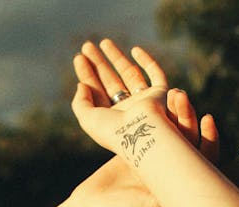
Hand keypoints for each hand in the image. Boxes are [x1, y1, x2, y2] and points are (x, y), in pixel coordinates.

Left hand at [72, 39, 218, 163]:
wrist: (141, 132)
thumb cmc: (113, 131)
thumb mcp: (87, 119)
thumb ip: (79, 102)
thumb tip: (81, 85)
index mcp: (111, 118)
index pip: (97, 92)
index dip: (87, 75)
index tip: (79, 58)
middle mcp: (127, 110)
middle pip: (110, 82)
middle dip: (98, 64)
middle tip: (86, 46)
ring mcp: (144, 102)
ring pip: (129, 75)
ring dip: (116, 58)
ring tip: (104, 42)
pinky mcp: (159, 95)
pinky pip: (155, 75)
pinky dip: (147, 62)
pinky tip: (134, 49)